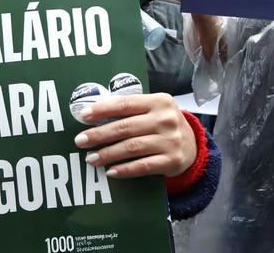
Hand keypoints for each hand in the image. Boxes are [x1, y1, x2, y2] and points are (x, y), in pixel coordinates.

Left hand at [74, 93, 196, 177]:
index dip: (102, 110)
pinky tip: (110, 171)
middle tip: (80, 140)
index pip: (126, 104)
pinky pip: (143, 166)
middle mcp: (166, 119)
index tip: (83, 116)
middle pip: (126, 127)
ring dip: (108, 154)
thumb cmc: (163, 125)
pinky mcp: (172, 160)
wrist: (193, 146)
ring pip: (132, 147)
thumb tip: (94, 112)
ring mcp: (170, 141)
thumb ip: (130, 109)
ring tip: (91, 158)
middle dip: (100, 134)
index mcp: (159, 101)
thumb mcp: (153, 110)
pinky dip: (125, 169)